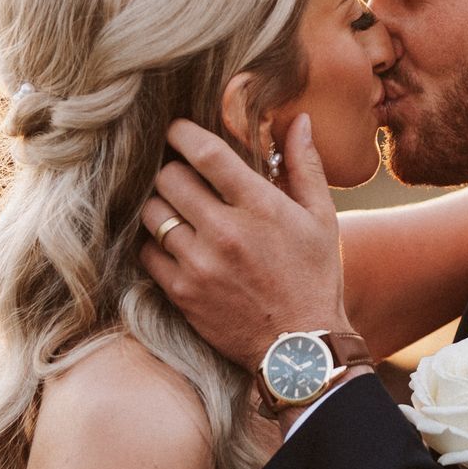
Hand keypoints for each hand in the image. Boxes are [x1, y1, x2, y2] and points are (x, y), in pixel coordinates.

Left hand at [140, 114, 347, 369]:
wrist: (300, 348)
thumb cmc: (315, 277)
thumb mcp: (321, 218)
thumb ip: (305, 166)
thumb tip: (299, 120)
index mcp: (260, 207)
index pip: (206, 154)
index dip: (182, 132)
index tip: (176, 129)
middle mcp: (225, 232)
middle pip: (169, 178)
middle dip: (171, 169)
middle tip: (180, 174)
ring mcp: (200, 264)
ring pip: (152, 214)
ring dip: (159, 205)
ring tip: (175, 208)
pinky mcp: (182, 293)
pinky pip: (147, 253)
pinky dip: (154, 243)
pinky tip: (173, 243)